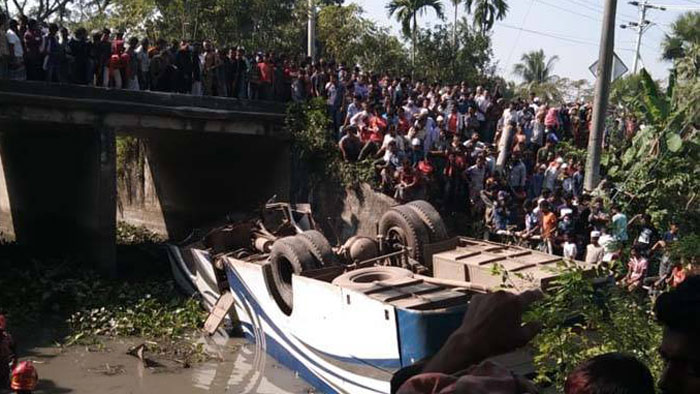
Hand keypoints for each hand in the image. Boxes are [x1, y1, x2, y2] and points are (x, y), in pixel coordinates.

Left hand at [423, 290, 542, 374]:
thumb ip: (534, 328)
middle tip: (512, 320)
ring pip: (499, 299)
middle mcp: (502, 294)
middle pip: (513, 298)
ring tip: (497, 322)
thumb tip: (539, 322)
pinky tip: (487, 319)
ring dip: (501, 306)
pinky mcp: (476, 298)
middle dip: (515, 306)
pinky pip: (487, 300)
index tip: (541, 295)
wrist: (471, 341)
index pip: (530, 295)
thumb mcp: (522, 339)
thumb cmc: (499, 342)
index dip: (537, 295)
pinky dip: (489, 307)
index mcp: (516, 303)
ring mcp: (488, 295)